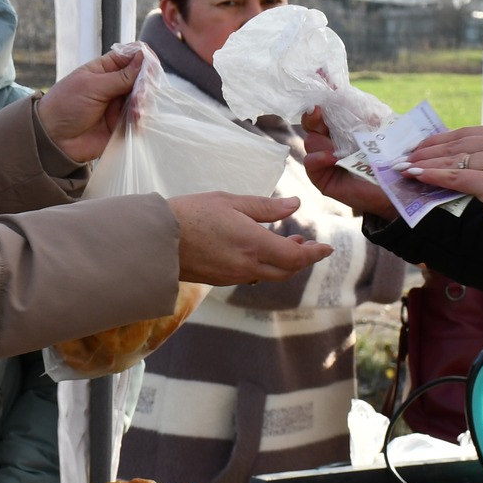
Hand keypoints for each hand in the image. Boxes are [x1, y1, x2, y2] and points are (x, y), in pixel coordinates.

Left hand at [36, 48, 143, 163]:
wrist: (53, 139)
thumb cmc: (65, 105)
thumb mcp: (92, 86)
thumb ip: (121, 76)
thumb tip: (144, 57)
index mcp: (105, 69)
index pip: (131, 57)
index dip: (143, 58)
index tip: (150, 65)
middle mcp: (115, 85)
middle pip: (141, 78)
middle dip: (145, 83)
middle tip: (141, 92)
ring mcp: (119, 105)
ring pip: (143, 98)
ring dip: (144, 101)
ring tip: (136, 108)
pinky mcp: (122, 125)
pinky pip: (140, 119)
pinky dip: (142, 118)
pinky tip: (137, 120)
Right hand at [170, 193, 332, 284]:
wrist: (156, 241)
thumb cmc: (192, 214)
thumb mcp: (230, 202)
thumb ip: (265, 207)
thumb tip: (294, 205)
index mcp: (254, 245)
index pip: (296, 257)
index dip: (315, 253)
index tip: (327, 248)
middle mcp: (248, 266)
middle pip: (286, 271)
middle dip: (301, 259)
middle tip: (308, 244)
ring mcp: (234, 276)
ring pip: (269, 275)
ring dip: (283, 263)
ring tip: (287, 244)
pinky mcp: (221, 280)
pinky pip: (251, 276)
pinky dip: (264, 266)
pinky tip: (257, 251)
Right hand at [300, 109, 395, 219]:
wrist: (396, 187)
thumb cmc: (389, 158)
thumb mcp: (379, 130)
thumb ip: (365, 114)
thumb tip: (349, 98)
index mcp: (339, 128)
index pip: (322, 112)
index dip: (319, 104)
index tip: (320, 98)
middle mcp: (328, 142)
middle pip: (310, 124)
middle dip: (313, 117)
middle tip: (318, 111)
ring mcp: (323, 160)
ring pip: (311, 141)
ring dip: (323, 140)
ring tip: (339, 147)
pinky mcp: (322, 178)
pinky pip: (310, 162)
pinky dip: (320, 157)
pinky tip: (333, 158)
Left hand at [402, 125, 482, 261]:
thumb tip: (450, 164)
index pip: (468, 134)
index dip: (439, 141)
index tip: (417, 148)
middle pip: (457, 144)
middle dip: (426, 152)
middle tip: (402, 158)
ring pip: (453, 159)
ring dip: (423, 164)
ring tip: (403, 168)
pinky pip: (455, 177)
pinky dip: (432, 176)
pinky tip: (414, 177)